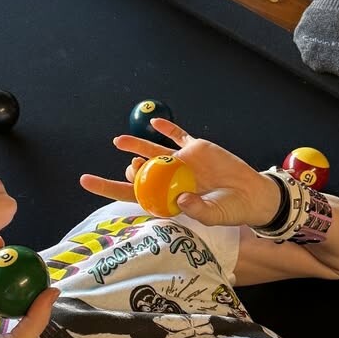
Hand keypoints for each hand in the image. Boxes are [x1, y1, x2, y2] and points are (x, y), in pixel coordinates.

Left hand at [80, 118, 280, 228]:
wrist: (252, 194)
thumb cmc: (231, 210)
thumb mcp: (216, 214)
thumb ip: (198, 208)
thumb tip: (180, 197)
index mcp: (168, 198)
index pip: (132, 194)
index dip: (108, 186)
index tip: (86, 180)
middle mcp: (170, 179)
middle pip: (142, 173)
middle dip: (131, 171)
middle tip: (132, 169)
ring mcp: (182, 163)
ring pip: (154, 152)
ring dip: (137, 146)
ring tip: (119, 142)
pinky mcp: (196, 149)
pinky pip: (178, 136)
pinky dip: (167, 129)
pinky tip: (155, 122)